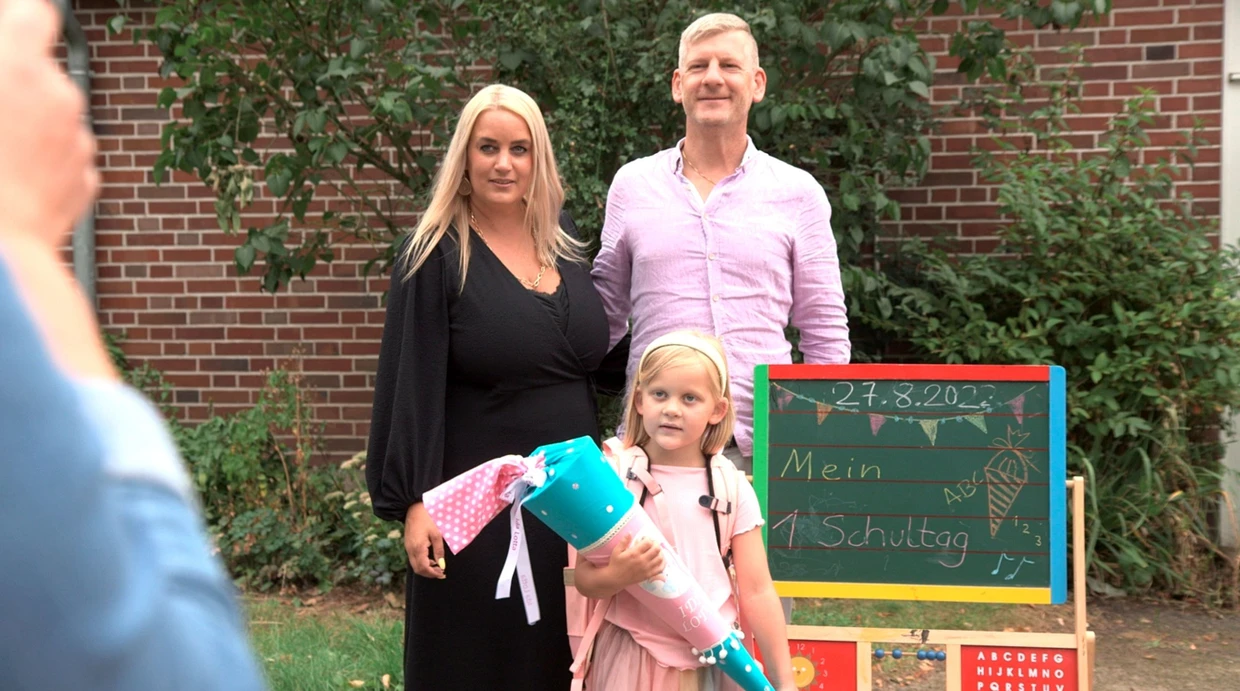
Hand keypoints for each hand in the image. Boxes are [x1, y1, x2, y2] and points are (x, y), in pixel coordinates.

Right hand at [0, 0, 98, 245]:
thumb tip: (5, 63)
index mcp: (18, 67)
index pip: (35, 13)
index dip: (16, 20)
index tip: (5, 32)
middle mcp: (61, 97)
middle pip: (42, 72)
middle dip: (15, 83)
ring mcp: (79, 141)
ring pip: (53, 117)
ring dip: (28, 125)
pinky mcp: (86, 179)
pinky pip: (61, 157)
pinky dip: (40, 163)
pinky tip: (10, 183)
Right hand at [404, 502, 444, 578]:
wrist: (414, 508)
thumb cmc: (427, 518)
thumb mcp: (436, 534)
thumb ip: (439, 550)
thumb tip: (442, 565)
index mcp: (418, 547)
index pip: (423, 568)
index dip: (433, 574)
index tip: (443, 574)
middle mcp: (410, 550)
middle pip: (418, 569)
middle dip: (429, 574)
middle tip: (441, 573)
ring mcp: (408, 547)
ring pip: (415, 565)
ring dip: (426, 569)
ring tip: (438, 566)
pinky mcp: (408, 544)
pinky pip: (414, 559)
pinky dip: (422, 562)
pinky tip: (431, 559)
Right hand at [606, 534, 663, 587]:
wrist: (615, 579)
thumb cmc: (616, 563)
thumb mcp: (616, 551)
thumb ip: (624, 541)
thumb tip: (630, 532)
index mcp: (634, 553)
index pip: (648, 542)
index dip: (648, 538)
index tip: (644, 539)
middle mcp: (642, 560)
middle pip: (656, 549)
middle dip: (656, 543)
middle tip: (652, 543)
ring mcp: (646, 568)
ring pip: (660, 558)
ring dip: (660, 552)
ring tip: (656, 550)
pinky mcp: (648, 575)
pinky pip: (660, 568)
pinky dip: (662, 563)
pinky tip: (660, 559)